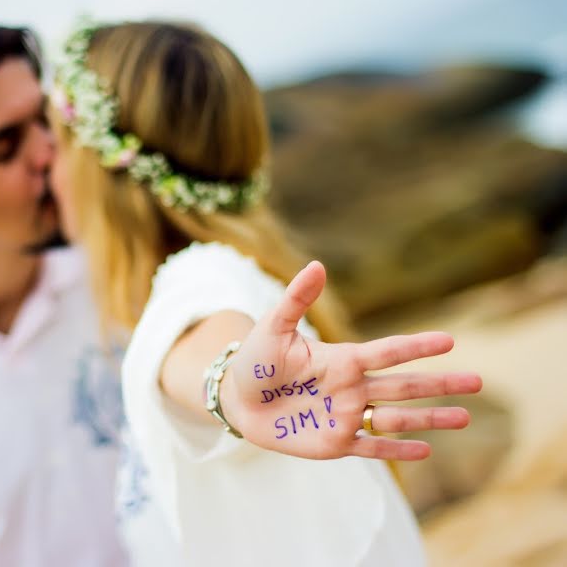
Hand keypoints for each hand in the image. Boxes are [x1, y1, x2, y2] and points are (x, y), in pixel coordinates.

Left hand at [220, 261, 481, 460]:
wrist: (238, 399)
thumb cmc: (255, 360)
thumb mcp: (274, 327)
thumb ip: (296, 300)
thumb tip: (316, 265)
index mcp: (342, 359)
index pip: (387, 352)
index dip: (416, 347)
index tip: (449, 341)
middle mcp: (352, 387)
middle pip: (404, 386)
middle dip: (440, 384)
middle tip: (478, 382)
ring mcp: (347, 416)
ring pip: (396, 418)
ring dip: (430, 419)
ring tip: (465, 418)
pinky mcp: (334, 443)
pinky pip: (371, 449)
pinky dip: (397, 450)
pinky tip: (426, 450)